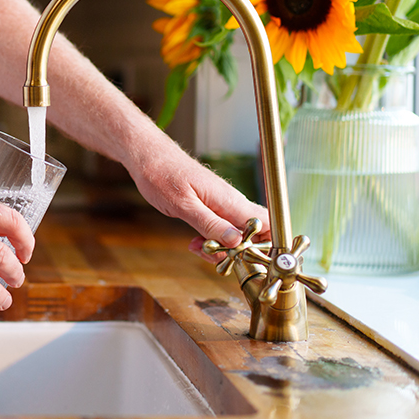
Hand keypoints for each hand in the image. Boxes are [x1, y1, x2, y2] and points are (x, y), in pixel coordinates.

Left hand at [127, 131, 270, 263]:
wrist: (149, 157)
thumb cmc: (162, 175)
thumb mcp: (183, 205)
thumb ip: (210, 224)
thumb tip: (237, 242)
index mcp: (230, 201)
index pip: (268, 224)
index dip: (270, 245)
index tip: (253, 261)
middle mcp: (232, 203)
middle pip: (254, 236)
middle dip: (239, 254)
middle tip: (214, 255)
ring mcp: (223, 206)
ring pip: (236, 236)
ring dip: (220, 249)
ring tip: (198, 247)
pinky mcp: (212, 208)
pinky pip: (221, 230)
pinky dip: (210, 240)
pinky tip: (194, 242)